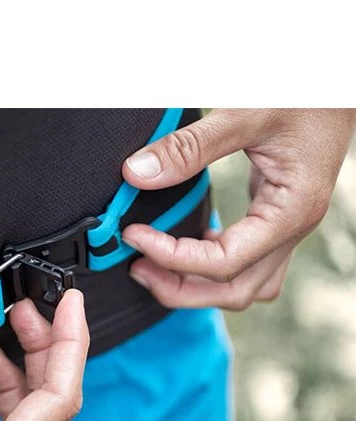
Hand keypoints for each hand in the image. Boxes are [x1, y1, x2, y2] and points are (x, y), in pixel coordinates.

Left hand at [121, 109, 355, 309]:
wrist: (338, 81)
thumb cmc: (304, 91)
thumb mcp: (244, 112)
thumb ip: (189, 146)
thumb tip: (136, 174)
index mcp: (290, 211)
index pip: (222, 263)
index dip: (171, 257)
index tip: (134, 236)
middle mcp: (293, 229)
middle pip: (234, 291)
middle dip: (181, 289)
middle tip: (137, 268)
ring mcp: (288, 227)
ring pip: (244, 286)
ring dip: (197, 286)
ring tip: (155, 266)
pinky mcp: (277, 218)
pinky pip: (247, 264)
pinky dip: (212, 267)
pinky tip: (186, 247)